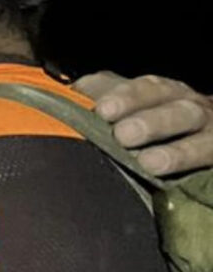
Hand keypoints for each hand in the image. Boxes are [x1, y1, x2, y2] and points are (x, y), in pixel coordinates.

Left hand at [75, 72, 212, 176]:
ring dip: (177, 151)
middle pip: (177, 108)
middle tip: (124, 134)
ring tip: (150, 163)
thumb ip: (102, 96)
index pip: (148, 88)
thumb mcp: (130, 107)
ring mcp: (210, 138)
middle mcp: (192, 110)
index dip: (127, 96)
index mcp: (165, 94)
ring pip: (201, 139)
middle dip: (151, 120)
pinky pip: (211, 161)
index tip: (103, 110)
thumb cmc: (154, 126)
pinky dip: (197, 167)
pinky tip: (182, 182)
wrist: (202, 145)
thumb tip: (72, 93)